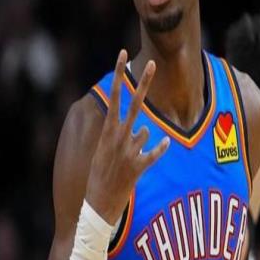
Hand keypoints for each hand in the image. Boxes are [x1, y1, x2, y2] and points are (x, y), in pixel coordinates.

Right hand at [85, 49, 169, 224]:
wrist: (96, 205)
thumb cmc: (97, 176)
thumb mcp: (102, 152)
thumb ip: (123, 137)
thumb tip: (144, 129)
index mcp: (107, 131)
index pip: (114, 97)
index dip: (119, 75)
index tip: (122, 54)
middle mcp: (119, 137)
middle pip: (134, 104)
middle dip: (143, 82)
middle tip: (151, 63)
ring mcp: (130, 151)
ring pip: (144, 133)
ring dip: (138, 142)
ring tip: (123, 160)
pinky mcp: (139, 167)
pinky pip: (155, 153)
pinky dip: (160, 149)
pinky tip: (163, 144)